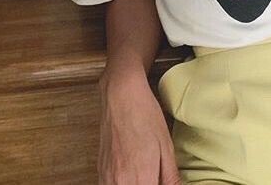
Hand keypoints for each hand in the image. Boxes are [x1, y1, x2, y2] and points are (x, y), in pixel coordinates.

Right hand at [98, 67, 180, 183]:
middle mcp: (121, 182)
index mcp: (141, 178)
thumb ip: (171, 177)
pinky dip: (121, 184)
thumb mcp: (166, 146)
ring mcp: (107, 177)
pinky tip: (131, 176)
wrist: (121, 95)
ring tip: (144, 175)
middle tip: (155, 177)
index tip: (161, 181)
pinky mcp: (100, 170)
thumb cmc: (145, 115)